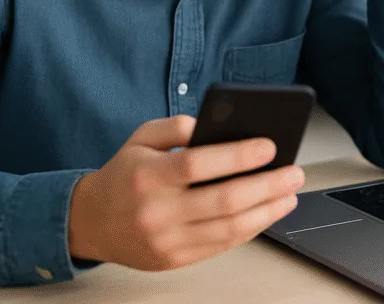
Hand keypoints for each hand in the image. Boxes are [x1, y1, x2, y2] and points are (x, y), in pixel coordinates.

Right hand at [67, 115, 304, 269]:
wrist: (90, 222)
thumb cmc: (124, 175)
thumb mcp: (141, 137)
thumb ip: (176, 125)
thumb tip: (214, 125)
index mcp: (148, 175)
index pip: (198, 163)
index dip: (238, 155)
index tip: (270, 146)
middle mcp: (157, 210)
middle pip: (223, 200)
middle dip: (266, 186)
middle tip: (293, 173)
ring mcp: (166, 240)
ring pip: (228, 228)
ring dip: (267, 212)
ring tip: (289, 195)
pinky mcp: (175, 260)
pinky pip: (222, 246)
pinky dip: (250, 229)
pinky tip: (267, 214)